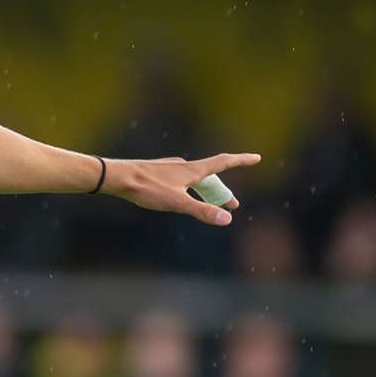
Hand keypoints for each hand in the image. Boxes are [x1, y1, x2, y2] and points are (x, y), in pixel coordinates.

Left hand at [105, 152, 260, 225]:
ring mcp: (171, 169)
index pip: (223, 163)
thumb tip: (227, 218)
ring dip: (207, 192)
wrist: (118, 177)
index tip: (257, 158)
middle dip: (223, 191)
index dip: (241, 161)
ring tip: (210, 205)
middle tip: (233, 205)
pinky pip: (183, 181)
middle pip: (211, 177)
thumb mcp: (177, 203)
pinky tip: (183, 196)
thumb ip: (202, 211)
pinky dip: (192, 189)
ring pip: (196, 180)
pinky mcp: (159, 174)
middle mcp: (184, 167)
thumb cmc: (147, 188)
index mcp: (192, 170)